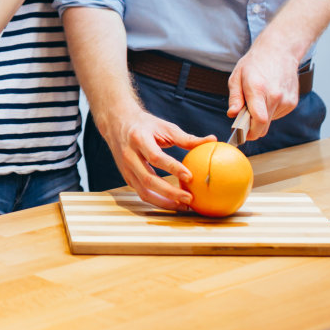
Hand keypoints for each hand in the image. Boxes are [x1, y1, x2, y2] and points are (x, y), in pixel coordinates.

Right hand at [98, 108, 215, 209]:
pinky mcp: (126, 177)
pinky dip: (158, 200)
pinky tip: (173, 202)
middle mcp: (129, 155)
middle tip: (189, 198)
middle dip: (169, 192)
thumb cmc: (144, 125)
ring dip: (164, 201)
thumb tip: (212, 140)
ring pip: (143, 191)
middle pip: (148, 179)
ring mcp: (125, 168)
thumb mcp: (165, 127)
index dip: (173, 168)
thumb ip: (187, 138)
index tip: (190, 176)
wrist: (117, 123)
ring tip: (183, 205)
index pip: (156, 157)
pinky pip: (141, 193)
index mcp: (138, 139)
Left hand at [226, 43, 300, 142]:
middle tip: (244, 120)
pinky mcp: (293, 102)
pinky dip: (271, 111)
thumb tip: (232, 114)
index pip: (259, 120)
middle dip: (253, 128)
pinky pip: (278, 115)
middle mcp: (275, 96)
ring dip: (262, 117)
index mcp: (258, 89)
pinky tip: (268, 97)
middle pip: (264, 125)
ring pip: (271, 121)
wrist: (279, 51)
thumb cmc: (255, 63)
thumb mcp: (237, 76)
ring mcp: (286, 100)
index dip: (250, 133)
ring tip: (258, 99)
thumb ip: (235, 97)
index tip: (242, 135)